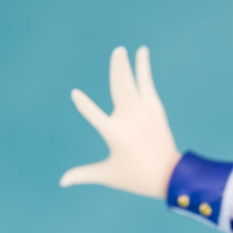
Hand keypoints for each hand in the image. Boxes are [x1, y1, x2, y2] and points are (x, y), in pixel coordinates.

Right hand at [60, 46, 180, 198]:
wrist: (170, 176)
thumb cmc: (136, 177)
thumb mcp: (108, 176)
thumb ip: (84, 175)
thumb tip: (62, 182)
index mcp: (116, 135)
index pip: (96, 117)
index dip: (85, 106)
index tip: (75, 94)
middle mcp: (130, 121)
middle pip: (121, 90)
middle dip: (118, 70)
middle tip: (117, 52)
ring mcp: (144, 114)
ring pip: (133, 85)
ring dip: (127, 66)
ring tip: (122, 50)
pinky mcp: (155, 110)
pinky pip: (147, 85)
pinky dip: (144, 70)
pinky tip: (142, 53)